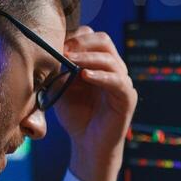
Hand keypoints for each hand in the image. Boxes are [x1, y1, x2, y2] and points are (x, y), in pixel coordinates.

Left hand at [55, 26, 135, 180]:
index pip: (91, 37)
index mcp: (99, 62)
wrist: (88, 144)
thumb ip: (61, 69)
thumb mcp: (63, 87)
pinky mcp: (127, 97)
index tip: (56, 44)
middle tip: (64, 49)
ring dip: (88, 56)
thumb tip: (53, 50)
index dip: (74, 37)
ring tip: (70, 59)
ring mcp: (122, 81)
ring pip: (110, 58)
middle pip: (103, 40)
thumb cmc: (76, 115)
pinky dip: (101, 76)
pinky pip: (118, 81)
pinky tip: (85, 76)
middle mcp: (113, 68)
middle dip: (82, 42)